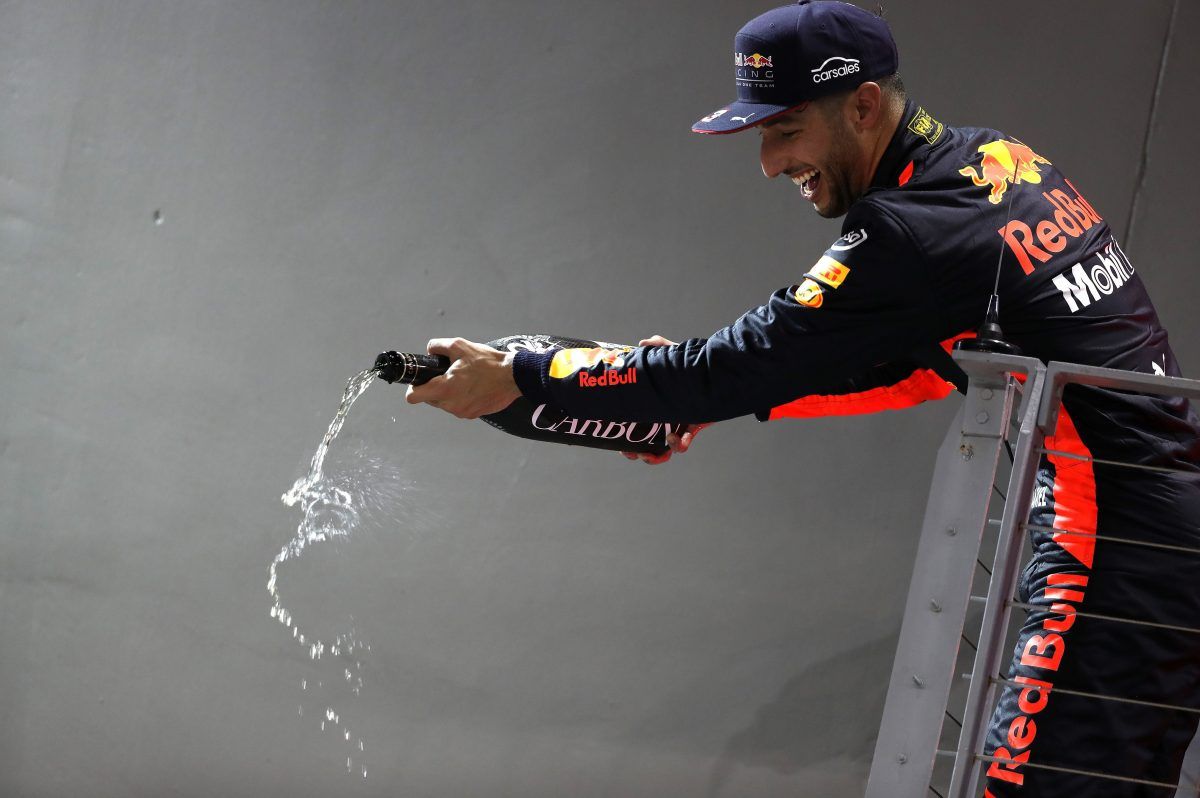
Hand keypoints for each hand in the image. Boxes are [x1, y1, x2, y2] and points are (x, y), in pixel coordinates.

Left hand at [405, 337, 520, 418]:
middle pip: (429, 399)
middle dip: (434, 387)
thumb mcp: (460, 346)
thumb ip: (438, 347)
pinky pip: (458, 406)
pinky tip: (473, 386)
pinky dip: (461, 397)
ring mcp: (462, 412)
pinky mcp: (473, 415)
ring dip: (448, 392)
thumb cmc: (488, 362)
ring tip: (464, 378)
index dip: (413, 388)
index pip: (413, 397)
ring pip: (444, 403)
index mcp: (444, 389)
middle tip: (448, 373)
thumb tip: (430, 350)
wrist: (513, 377)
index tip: (421, 380)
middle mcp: (450, 405)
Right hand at [620, 335, 709, 463]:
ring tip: (647, 454)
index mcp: (657, 403)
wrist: (721, 373)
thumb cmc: (697, 365)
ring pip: (663, 450)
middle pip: (646, 441)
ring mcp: (678, 424)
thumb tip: (643, 343)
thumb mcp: (675, 355)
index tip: (617, 439)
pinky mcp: (692, 428)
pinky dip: (677, 445)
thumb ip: (660, 347)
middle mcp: (665, 416)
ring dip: (653, 456)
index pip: (637, 421)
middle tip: (629, 452)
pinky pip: (682, 446)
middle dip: (635, 451)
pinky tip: (673, 439)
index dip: (626, 433)